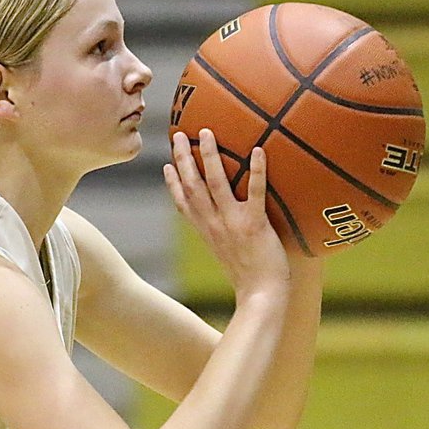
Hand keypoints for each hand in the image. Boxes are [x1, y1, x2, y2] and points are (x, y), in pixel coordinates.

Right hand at [163, 129, 289, 296]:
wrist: (261, 296)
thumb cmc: (250, 280)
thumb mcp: (228, 257)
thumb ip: (225, 239)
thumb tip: (229, 230)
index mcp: (207, 233)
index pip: (183, 204)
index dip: (173, 184)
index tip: (166, 165)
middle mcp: (214, 225)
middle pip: (193, 187)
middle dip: (184, 159)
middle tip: (179, 135)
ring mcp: (233, 223)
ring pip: (216, 184)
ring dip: (210, 156)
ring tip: (207, 133)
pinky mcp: (255, 224)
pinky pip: (254, 192)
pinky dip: (256, 170)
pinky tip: (258, 150)